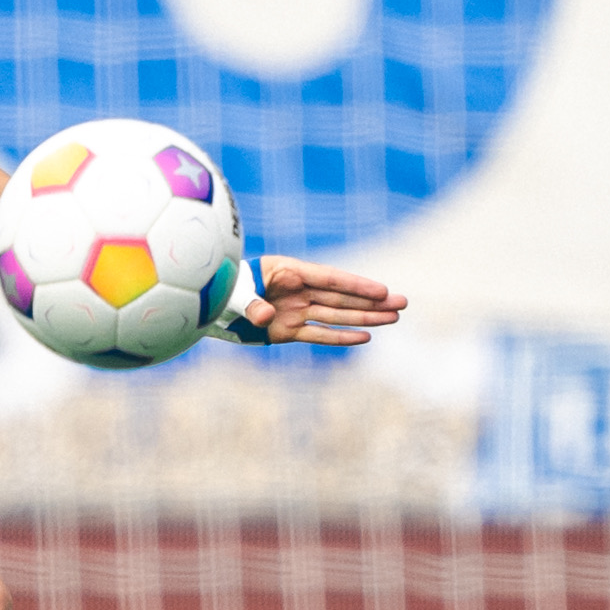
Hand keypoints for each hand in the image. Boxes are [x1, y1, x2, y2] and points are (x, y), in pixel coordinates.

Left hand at [215, 255, 406, 347]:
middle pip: (341, 296)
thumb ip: (250, 305)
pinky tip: (365, 337)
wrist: (207, 304)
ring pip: (337, 315)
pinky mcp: (287, 331)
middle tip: (403, 304)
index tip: (382, 291)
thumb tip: (266, 318)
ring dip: (365, 317)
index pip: (330, 279)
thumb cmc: (221, 290)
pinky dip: (340, 337)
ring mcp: (295, 311)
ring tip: (393, 318)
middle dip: (372, 301)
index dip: (357, 285)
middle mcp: (297, 291)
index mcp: (288, 272)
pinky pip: (319, 334)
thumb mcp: (232, 294)